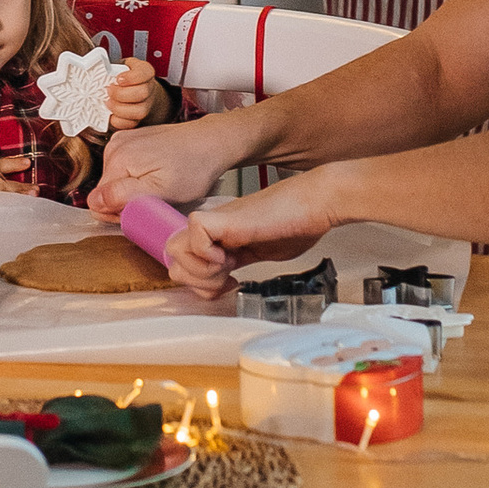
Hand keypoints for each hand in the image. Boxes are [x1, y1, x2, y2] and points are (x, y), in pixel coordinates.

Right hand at [91, 106, 258, 220]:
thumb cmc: (194, 167)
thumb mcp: (162, 190)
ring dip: (133, 191)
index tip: (144, 208)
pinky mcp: (130, 141)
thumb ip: (124, 197)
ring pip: (114, 182)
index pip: (98, 203)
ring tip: (160, 185)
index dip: (120, 213)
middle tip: (156, 198)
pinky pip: (123, 170)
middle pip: (105, 192)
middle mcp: (114, 148)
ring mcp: (121, 142)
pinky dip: (138, 177)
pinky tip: (157, 173)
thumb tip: (94, 202)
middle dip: (127, 202)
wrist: (211, 142)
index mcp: (117, 160)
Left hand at [104, 59, 161, 129]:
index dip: (132, 77)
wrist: (131, 88)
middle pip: (143, 93)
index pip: (145, 72)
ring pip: (139, 111)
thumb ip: (109, 66)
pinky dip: (119, 121)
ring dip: (120, 109)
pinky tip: (110, 115)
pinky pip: (131, 124)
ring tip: (107, 103)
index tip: (118, 78)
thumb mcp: (118, 64)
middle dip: (122, 94)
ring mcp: (145, 105)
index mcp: (144, 71)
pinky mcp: (138, 119)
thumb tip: (92, 69)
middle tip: (108, 91)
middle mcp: (148, 88)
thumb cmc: (121, 74)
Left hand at [159, 162, 354, 296]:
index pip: (183, 264)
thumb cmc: (297, 223)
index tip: (229, 284)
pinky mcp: (223, 218)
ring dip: (202, 272)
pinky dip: (208, 256)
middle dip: (198, 282)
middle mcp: (212, 228)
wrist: (316, 203)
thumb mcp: (260, 253)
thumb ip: (238, 263)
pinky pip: (194, 237)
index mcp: (219, 237)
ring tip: (230, 269)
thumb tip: (226, 281)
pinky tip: (232, 257)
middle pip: (172, 259)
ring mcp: (215, 222)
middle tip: (227, 280)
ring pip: (175, 250)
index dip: (200, 284)